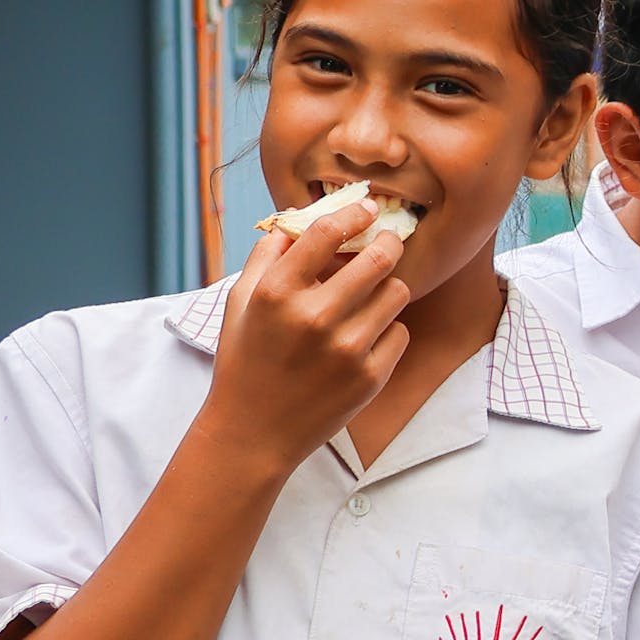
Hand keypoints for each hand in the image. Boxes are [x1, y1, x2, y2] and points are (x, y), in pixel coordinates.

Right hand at [198, 201, 414, 464]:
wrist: (254, 431)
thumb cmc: (246, 361)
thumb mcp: (240, 304)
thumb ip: (267, 258)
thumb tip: (297, 222)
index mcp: (277, 293)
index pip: (327, 232)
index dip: (353, 213)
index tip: (368, 208)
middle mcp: (314, 317)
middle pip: (379, 257)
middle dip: (387, 243)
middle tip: (387, 241)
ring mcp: (347, 348)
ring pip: (396, 292)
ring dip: (386, 288)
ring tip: (368, 297)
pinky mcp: (371, 375)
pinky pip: (400, 331)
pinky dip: (386, 330)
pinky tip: (364, 338)